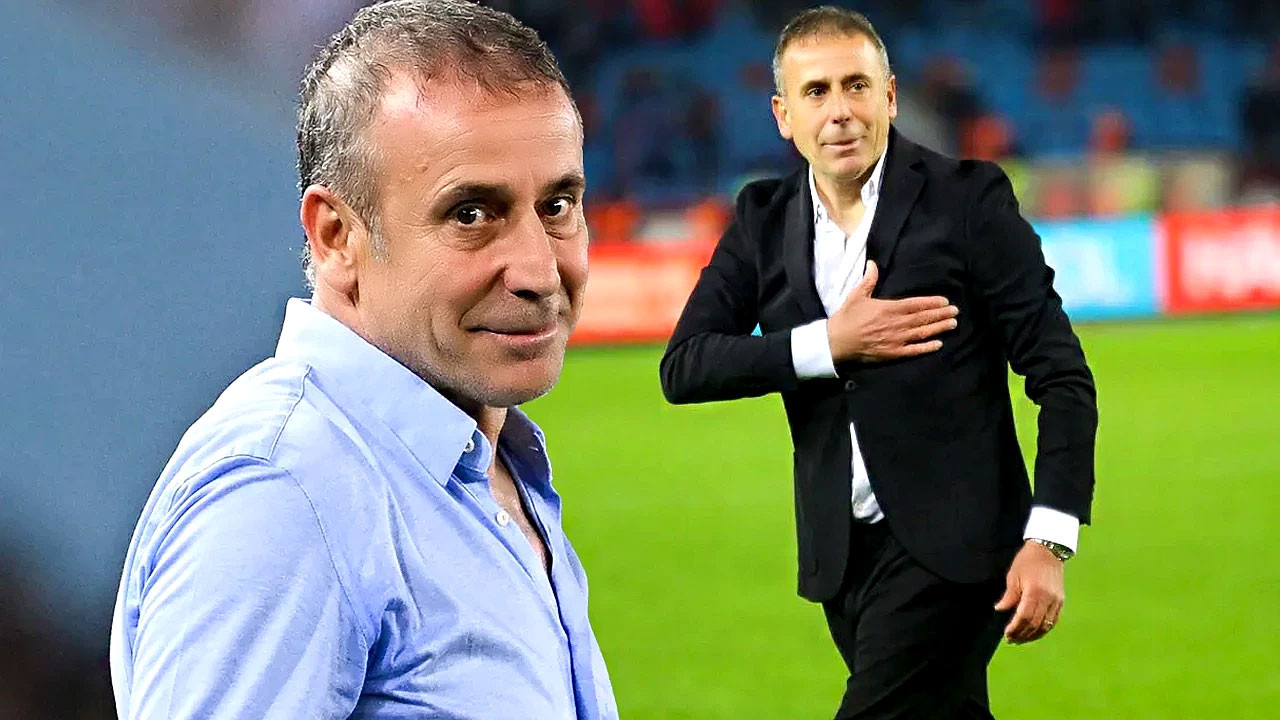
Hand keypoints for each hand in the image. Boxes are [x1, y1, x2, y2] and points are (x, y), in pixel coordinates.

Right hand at [826, 260, 958, 362]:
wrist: (836, 342)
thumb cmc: (846, 318)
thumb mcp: (856, 295)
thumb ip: (869, 280)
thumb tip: (873, 264)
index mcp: (889, 308)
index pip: (916, 304)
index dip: (932, 302)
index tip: (945, 301)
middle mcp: (896, 324)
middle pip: (924, 318)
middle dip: (941, 314)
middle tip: (955, 312)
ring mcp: (896, 340)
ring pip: (923, 332)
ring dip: (939, 328)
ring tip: (952, 324)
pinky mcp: (893, 353)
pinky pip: (914, 350)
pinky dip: (927, 347)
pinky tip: (938, 344)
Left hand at [994, 540, 1065, 643]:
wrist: (1049, 550)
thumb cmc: (1027, 561)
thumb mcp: (1013, 576)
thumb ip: (1009, 596)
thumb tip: (1000, 609)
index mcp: (1034, 592)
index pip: (1024, 617)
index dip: (1015, 628)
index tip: (1006, 634)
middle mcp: (1048, 599)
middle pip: (1035, 624)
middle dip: (1022, 634)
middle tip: (1011, 640)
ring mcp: (1056, 601)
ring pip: (1046, 625)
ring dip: (1033, 635)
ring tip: (1021, 639)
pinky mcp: (1061, 601)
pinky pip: (1053, 620)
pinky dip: (1044, 629)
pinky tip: (1035, 633)